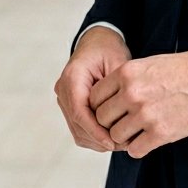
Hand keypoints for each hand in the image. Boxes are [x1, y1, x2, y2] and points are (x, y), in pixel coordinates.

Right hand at [54, 26, 131, 151]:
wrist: (97, 41)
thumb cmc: (108, 49)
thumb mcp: (117, 64)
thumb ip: (117, 90)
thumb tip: (121, 121)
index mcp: (72, 77)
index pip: (80, 112)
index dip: (96, 131)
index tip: (113, 142)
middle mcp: (63, 89)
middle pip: (77, 125)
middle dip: (99, 139)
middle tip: (123, 145)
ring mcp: (64, 98)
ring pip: (77, 130)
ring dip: (97, 141)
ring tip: (121, 143)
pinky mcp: (69, 105)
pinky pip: (79, 127)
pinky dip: (94, 135)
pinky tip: (113, 137)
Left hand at [91, 50, 187, 158]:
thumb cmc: (184, 70)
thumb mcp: (150, 64)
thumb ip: (126, 79)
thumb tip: (108, 98)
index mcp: (127, 73)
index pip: (94, 96)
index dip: (100, 105)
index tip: (111, 109)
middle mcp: (132, 94)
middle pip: (102, 118)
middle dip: (111, 122)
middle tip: (123, 122)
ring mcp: (145, 114)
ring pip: (116, 136)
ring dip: (124, 137)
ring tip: (137, 131)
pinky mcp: (160, 133)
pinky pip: (135, 150)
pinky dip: (139, 148)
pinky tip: (148, 139)